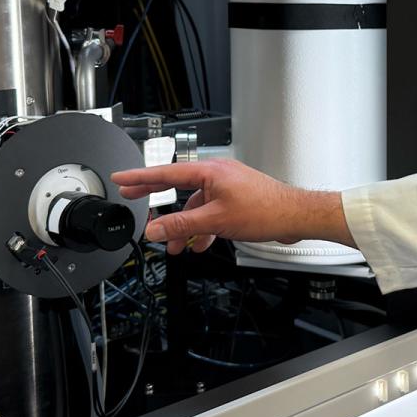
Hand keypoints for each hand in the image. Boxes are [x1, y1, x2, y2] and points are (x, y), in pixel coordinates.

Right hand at [111, 159, 353, 255]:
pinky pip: (210, 211)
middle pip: (177, 185)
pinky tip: (200, 244)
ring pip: (195, 204)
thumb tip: (155, 230)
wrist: (295, 216)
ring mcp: (227, 186)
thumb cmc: (265, 210)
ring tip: (173, 245)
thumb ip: (181, 225)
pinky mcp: (236, 199)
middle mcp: (217, 174)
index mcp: (209, 171)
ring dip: (183, 225)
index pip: (165, 172)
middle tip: (133, 199)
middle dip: (157, 198)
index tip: (121, 178)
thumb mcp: (214, 221)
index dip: (140, 177)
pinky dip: (202, 227)